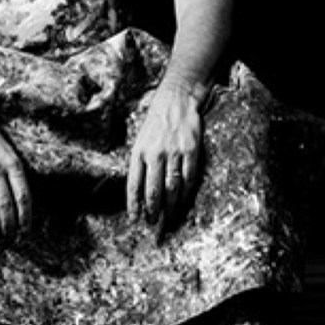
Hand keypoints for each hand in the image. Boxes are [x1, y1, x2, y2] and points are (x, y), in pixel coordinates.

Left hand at [126, 86, 202, 235]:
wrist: (176, 100)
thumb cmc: (155, 123)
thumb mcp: (140, 140)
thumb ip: (140, 164)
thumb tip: (139, 192)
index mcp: (139, 151)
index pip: (133, 184)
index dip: (134, 205)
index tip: (135, 220)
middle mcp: (155, 153)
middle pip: (153, 190)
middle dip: (152, 211)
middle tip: (153, 224)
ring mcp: (174, 152)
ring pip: (171, 188)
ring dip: (169, 206)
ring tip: (168, 218)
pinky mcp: (191, 151)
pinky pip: (188, 178)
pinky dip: (185, 193)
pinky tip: (182, 201)